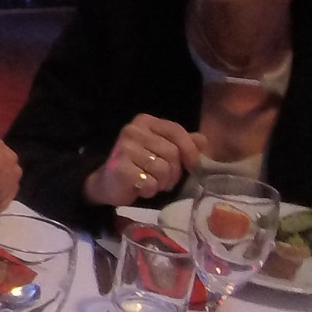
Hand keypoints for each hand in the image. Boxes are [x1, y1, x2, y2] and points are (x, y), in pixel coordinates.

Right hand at [83, 114, 204, 206]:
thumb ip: (184, 144)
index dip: (190, 150)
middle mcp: (132, 130)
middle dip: (175, 172)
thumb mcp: (164, 152)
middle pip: (172, 152)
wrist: (109, 183)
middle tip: (165, 180)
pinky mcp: (119, 167)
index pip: (176, 130)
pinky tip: (140, 187)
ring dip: (162, 182)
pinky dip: (150, 190)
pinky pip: (150, 182)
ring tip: (152, 183)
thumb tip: (203, 141)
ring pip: (163, 168)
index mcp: (145, 122)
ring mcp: (123, 148)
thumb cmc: (140, 166)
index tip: (193, 166)